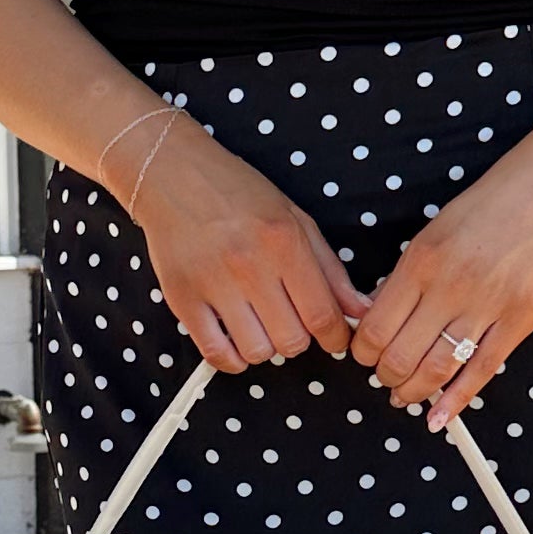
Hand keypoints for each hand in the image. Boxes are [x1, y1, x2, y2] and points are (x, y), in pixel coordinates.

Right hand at [130, 120, 369, 369]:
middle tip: (291, 321)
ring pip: (257, 352)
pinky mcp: (182, 298)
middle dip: (299, 339)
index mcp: (284, 242)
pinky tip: (236, 340)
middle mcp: (249, 265)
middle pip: (292, 340)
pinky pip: (216, 353)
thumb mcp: (295, 220)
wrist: (172, 174)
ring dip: (266, 347)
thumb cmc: (239, 193)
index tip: (335, 340)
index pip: (322, 315)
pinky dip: (232, 359)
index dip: (336, 339)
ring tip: (261, 326)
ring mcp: (213, 284)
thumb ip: (330, 270)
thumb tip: (360, 312)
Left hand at [353, 115, 532, 428]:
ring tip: (405, 396)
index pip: (375, 327)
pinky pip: (481, 371)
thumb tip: (381, 318)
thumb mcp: (436, 230)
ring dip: (413, 392)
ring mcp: (487, 306)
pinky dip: (456, 401)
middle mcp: (450, 286)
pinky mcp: (520, 320)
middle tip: (385, 379)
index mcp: (421, 260)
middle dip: (385, 377)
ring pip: (436, 369)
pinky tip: (439, 417)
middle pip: (400, 356)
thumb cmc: (492, 204)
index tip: (364, 356)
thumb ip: (409, 274)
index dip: (363, 352)